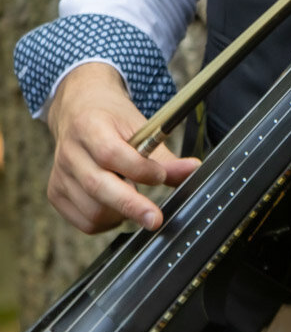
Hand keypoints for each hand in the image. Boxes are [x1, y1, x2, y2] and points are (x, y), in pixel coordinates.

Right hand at [45, 63, 199, 233]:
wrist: (79, 109)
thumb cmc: (112, 118)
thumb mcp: (139, 127)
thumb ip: (163, 155)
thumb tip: (192, 170)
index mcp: (89, 126)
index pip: (111, 153)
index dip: (138, 169)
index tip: (160, 177)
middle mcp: (70, 152)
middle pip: (98, 186)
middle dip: (131, 205)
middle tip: (155, 219)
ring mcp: (60, 175)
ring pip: (91, 210)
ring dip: (120, 213)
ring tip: (135, 200)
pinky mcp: (56, 193)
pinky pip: (83, 221)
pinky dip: (106, 222)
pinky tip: (117, 208)